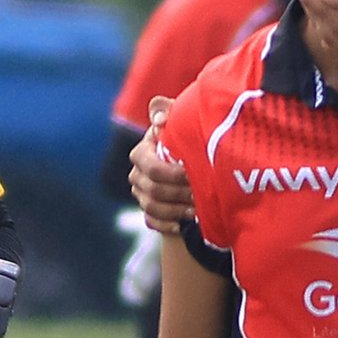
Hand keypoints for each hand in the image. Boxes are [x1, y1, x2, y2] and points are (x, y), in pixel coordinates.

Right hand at [129, 97, 192, 233]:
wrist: (196, 164)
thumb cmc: (189, 138)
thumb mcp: (182, 121)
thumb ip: (169, 111)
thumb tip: (159, 119)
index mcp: (143, 152)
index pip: (149, 166)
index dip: (170, 173)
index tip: (191, 173)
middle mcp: (137, 174)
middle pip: (152, 189)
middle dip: (177, 193)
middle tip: (200, 194)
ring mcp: (141, 194)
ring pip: (152, 207)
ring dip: (175, 210)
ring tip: (197, 210)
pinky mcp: (149, 212)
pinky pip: (153, 222)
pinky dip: (169, 225)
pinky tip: (185, 225)